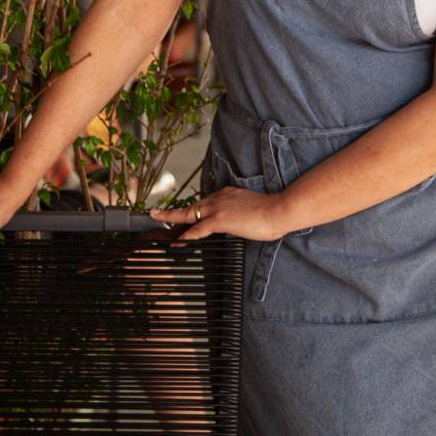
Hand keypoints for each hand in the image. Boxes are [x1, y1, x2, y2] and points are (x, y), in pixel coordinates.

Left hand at [149, 185, 287, 243]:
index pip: (203, 203)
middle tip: (156, 214)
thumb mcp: (250, 209)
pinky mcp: (220, 219)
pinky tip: (177, 241)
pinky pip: (198, 229)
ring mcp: (218, 208)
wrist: (279, 210)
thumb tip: (234, 223)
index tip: (181, 215)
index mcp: (226, 194)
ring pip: (188, 213)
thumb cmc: (271, 213)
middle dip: (172, 211)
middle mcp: (219, 197)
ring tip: (156, 219)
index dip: (190, 211)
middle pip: (191, 206)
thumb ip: (238, 213)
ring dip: (170, 218)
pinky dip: (186, 235)